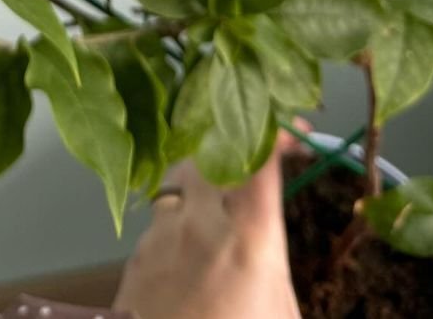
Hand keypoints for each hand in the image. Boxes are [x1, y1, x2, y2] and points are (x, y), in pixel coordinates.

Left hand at [112, 143, 299, 318]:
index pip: (261, 154)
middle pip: (214, 146)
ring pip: (181, 173)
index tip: (295, 133)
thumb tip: (286, 264)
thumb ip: (284, 279)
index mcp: (250, 237)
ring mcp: (163, 233)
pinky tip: (195, 237)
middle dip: (236, 139)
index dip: (278, 132)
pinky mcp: (137, 254)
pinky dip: (180, 210)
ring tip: (226, 187)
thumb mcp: (283, 316)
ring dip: (205, 169)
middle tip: (258, 152)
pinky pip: (161, 212)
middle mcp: (202, 221)